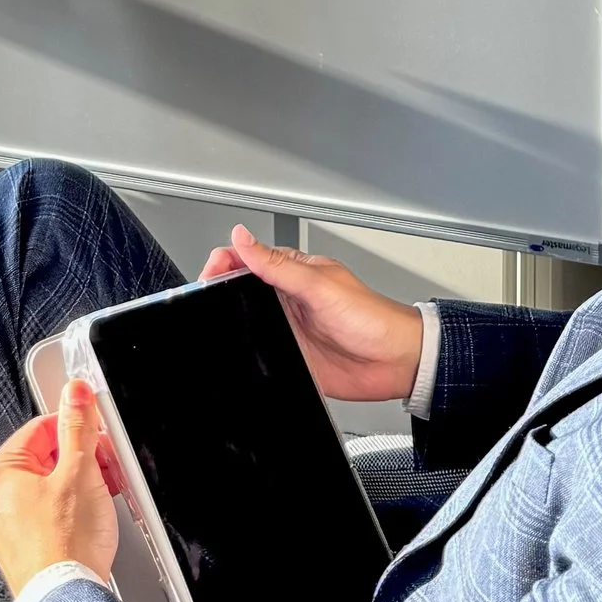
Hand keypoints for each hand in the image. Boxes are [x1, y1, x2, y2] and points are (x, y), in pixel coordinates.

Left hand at [0, 377, 120, 598]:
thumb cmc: (64, 547)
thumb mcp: (79, 473)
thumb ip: (78, 426)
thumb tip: (75, 392)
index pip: (40, 428)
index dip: (76, 428)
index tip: (98, 434)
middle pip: (45, 457)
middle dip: (82, 460)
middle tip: (106, 468)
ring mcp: (6, 527)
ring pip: (49, 486)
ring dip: (81, 485)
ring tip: (103, 495)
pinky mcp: (23, 548)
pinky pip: (49, 513)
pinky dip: (72, 509)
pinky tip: (92, 519)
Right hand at [197, 226, 425, 402]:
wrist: (397, 362)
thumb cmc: (373, 318)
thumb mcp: (320, 286)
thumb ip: (278, 265)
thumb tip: (242, 238)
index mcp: (292, 273)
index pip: (245, 260)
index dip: (223, 263)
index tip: (209, 275)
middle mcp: (286, 300)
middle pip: (238, 292)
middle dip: (216, 294)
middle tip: (204, 301)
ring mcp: (286, 330)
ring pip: (243, 324)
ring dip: (229, 325)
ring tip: (215, 327)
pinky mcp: (290, 359)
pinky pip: (259, 356)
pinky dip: (246, 356)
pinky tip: (239, 355)